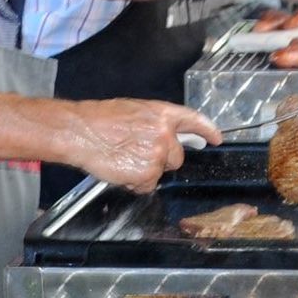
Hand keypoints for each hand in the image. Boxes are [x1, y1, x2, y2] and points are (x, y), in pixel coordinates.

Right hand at [70, 100, 221, 191]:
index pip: (193, 121)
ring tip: (123, 160)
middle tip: (136, 154)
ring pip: (160, 172)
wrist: (82, 131)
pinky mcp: (148, 173)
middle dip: (162, 160)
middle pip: (177, 157)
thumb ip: (155, 124)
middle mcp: (165, 134)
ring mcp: (158, 155)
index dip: (207, 130)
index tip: (216, 138)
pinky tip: (120, 170)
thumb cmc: (100, 120)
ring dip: (145, 172)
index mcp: (162, 114)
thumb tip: (164, 136)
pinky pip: (147, 185)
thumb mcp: (133, 111)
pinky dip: (135, 183)